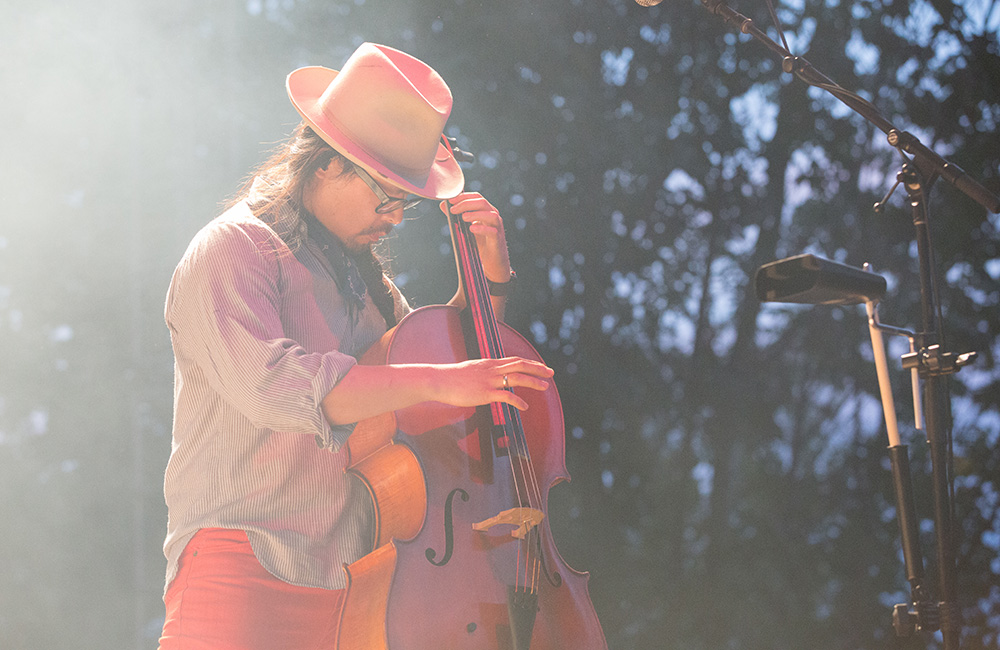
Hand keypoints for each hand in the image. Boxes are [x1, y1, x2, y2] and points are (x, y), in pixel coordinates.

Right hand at [430, 357, 553, 410]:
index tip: (541, 366)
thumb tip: (490, 376)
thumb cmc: (452, 377)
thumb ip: (483, 371)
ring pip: (517, 378)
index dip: (530, 363)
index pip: (515, 360)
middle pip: (520, 365)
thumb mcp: (471, 369)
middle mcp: (492, 369)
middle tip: (551, 373)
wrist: (439, 380)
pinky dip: (518, 401)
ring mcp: (489, 381)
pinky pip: (506, 396)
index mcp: (490, 363)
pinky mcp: (485, 393)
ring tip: (545, 386)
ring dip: (533, 382)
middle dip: (538, 368)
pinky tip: (525, 407)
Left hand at [442, 192, 510, 283]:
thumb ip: (456, 216)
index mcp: (486, 211)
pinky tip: (472, 229)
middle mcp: (493, 217)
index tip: (451, 200)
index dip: (464, 196)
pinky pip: (492, 231)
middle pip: (482, 203)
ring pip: (491, 215)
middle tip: (453, 210)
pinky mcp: (498, 240)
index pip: (477, 197)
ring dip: (475, 214)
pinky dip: (482, 229)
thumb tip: (443, 205)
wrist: (493, 263)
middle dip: (466, 204)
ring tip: (463, 217)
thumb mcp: (466, 228)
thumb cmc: (481, 244)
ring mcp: (497, 228)